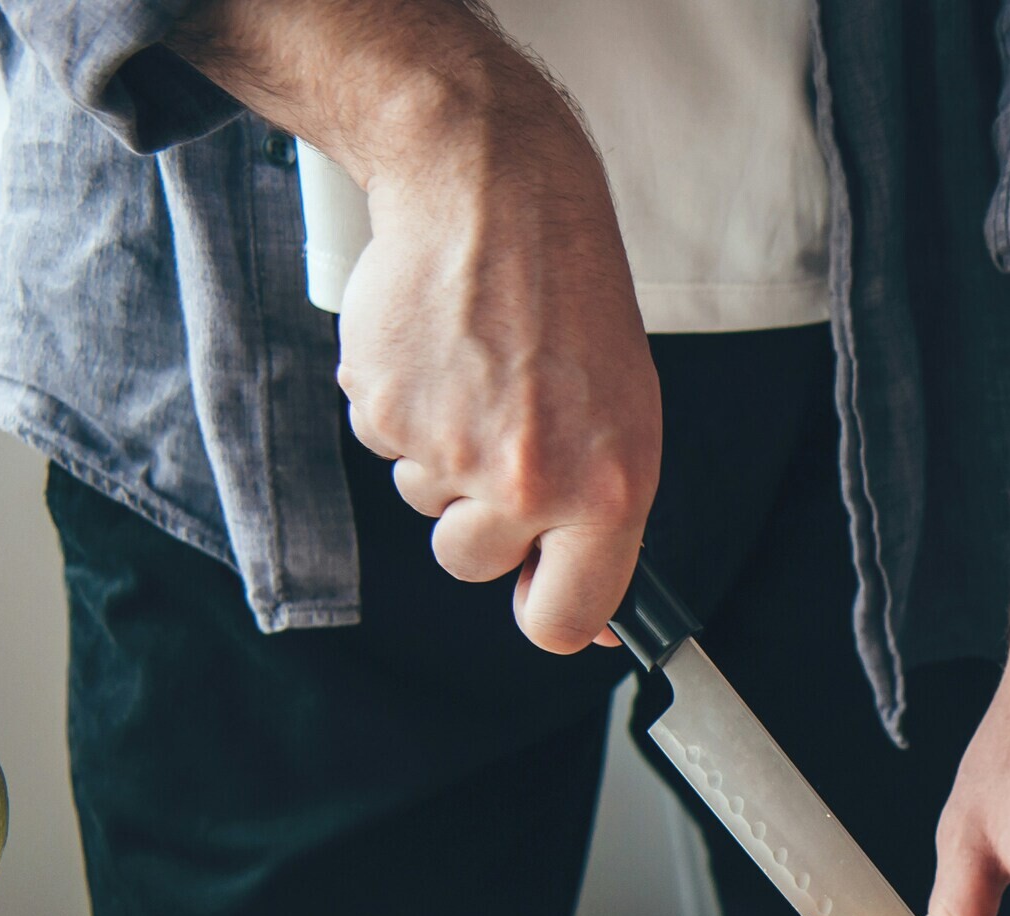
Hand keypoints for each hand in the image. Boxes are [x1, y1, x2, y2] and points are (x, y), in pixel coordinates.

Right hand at [174, 0, 657, 652]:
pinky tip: (441, 354)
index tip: (537, 591)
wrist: (494, 199)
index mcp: (606, 492)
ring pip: (425, 503)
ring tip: (481, 377)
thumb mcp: (626, 420)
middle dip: (480, 518)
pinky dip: (407, 407)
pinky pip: (385, 445)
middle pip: (473, 565)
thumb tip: (587, 622)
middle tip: (508, 435)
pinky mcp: (382, 408)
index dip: (544, 613)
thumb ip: (602, 519)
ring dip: (444, 457)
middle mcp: (527, 482)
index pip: (562, 618)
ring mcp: (448, 449)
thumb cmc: (571, 305)